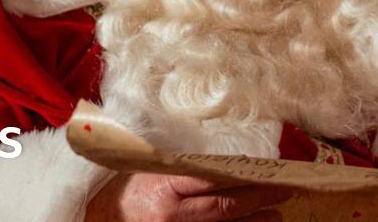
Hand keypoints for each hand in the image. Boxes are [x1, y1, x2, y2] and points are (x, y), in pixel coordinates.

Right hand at [85, 171, 292, 221]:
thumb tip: (225, 161)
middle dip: (259, 200)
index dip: (247, 179)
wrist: (92, 216)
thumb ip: (182, 164)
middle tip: (285, 191)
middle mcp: (171, 216)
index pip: (215, 180)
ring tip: (276, 215)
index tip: (272, 172)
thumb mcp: (149, 166)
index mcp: (164, 187)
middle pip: (225, 208)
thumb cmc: (122, 186)